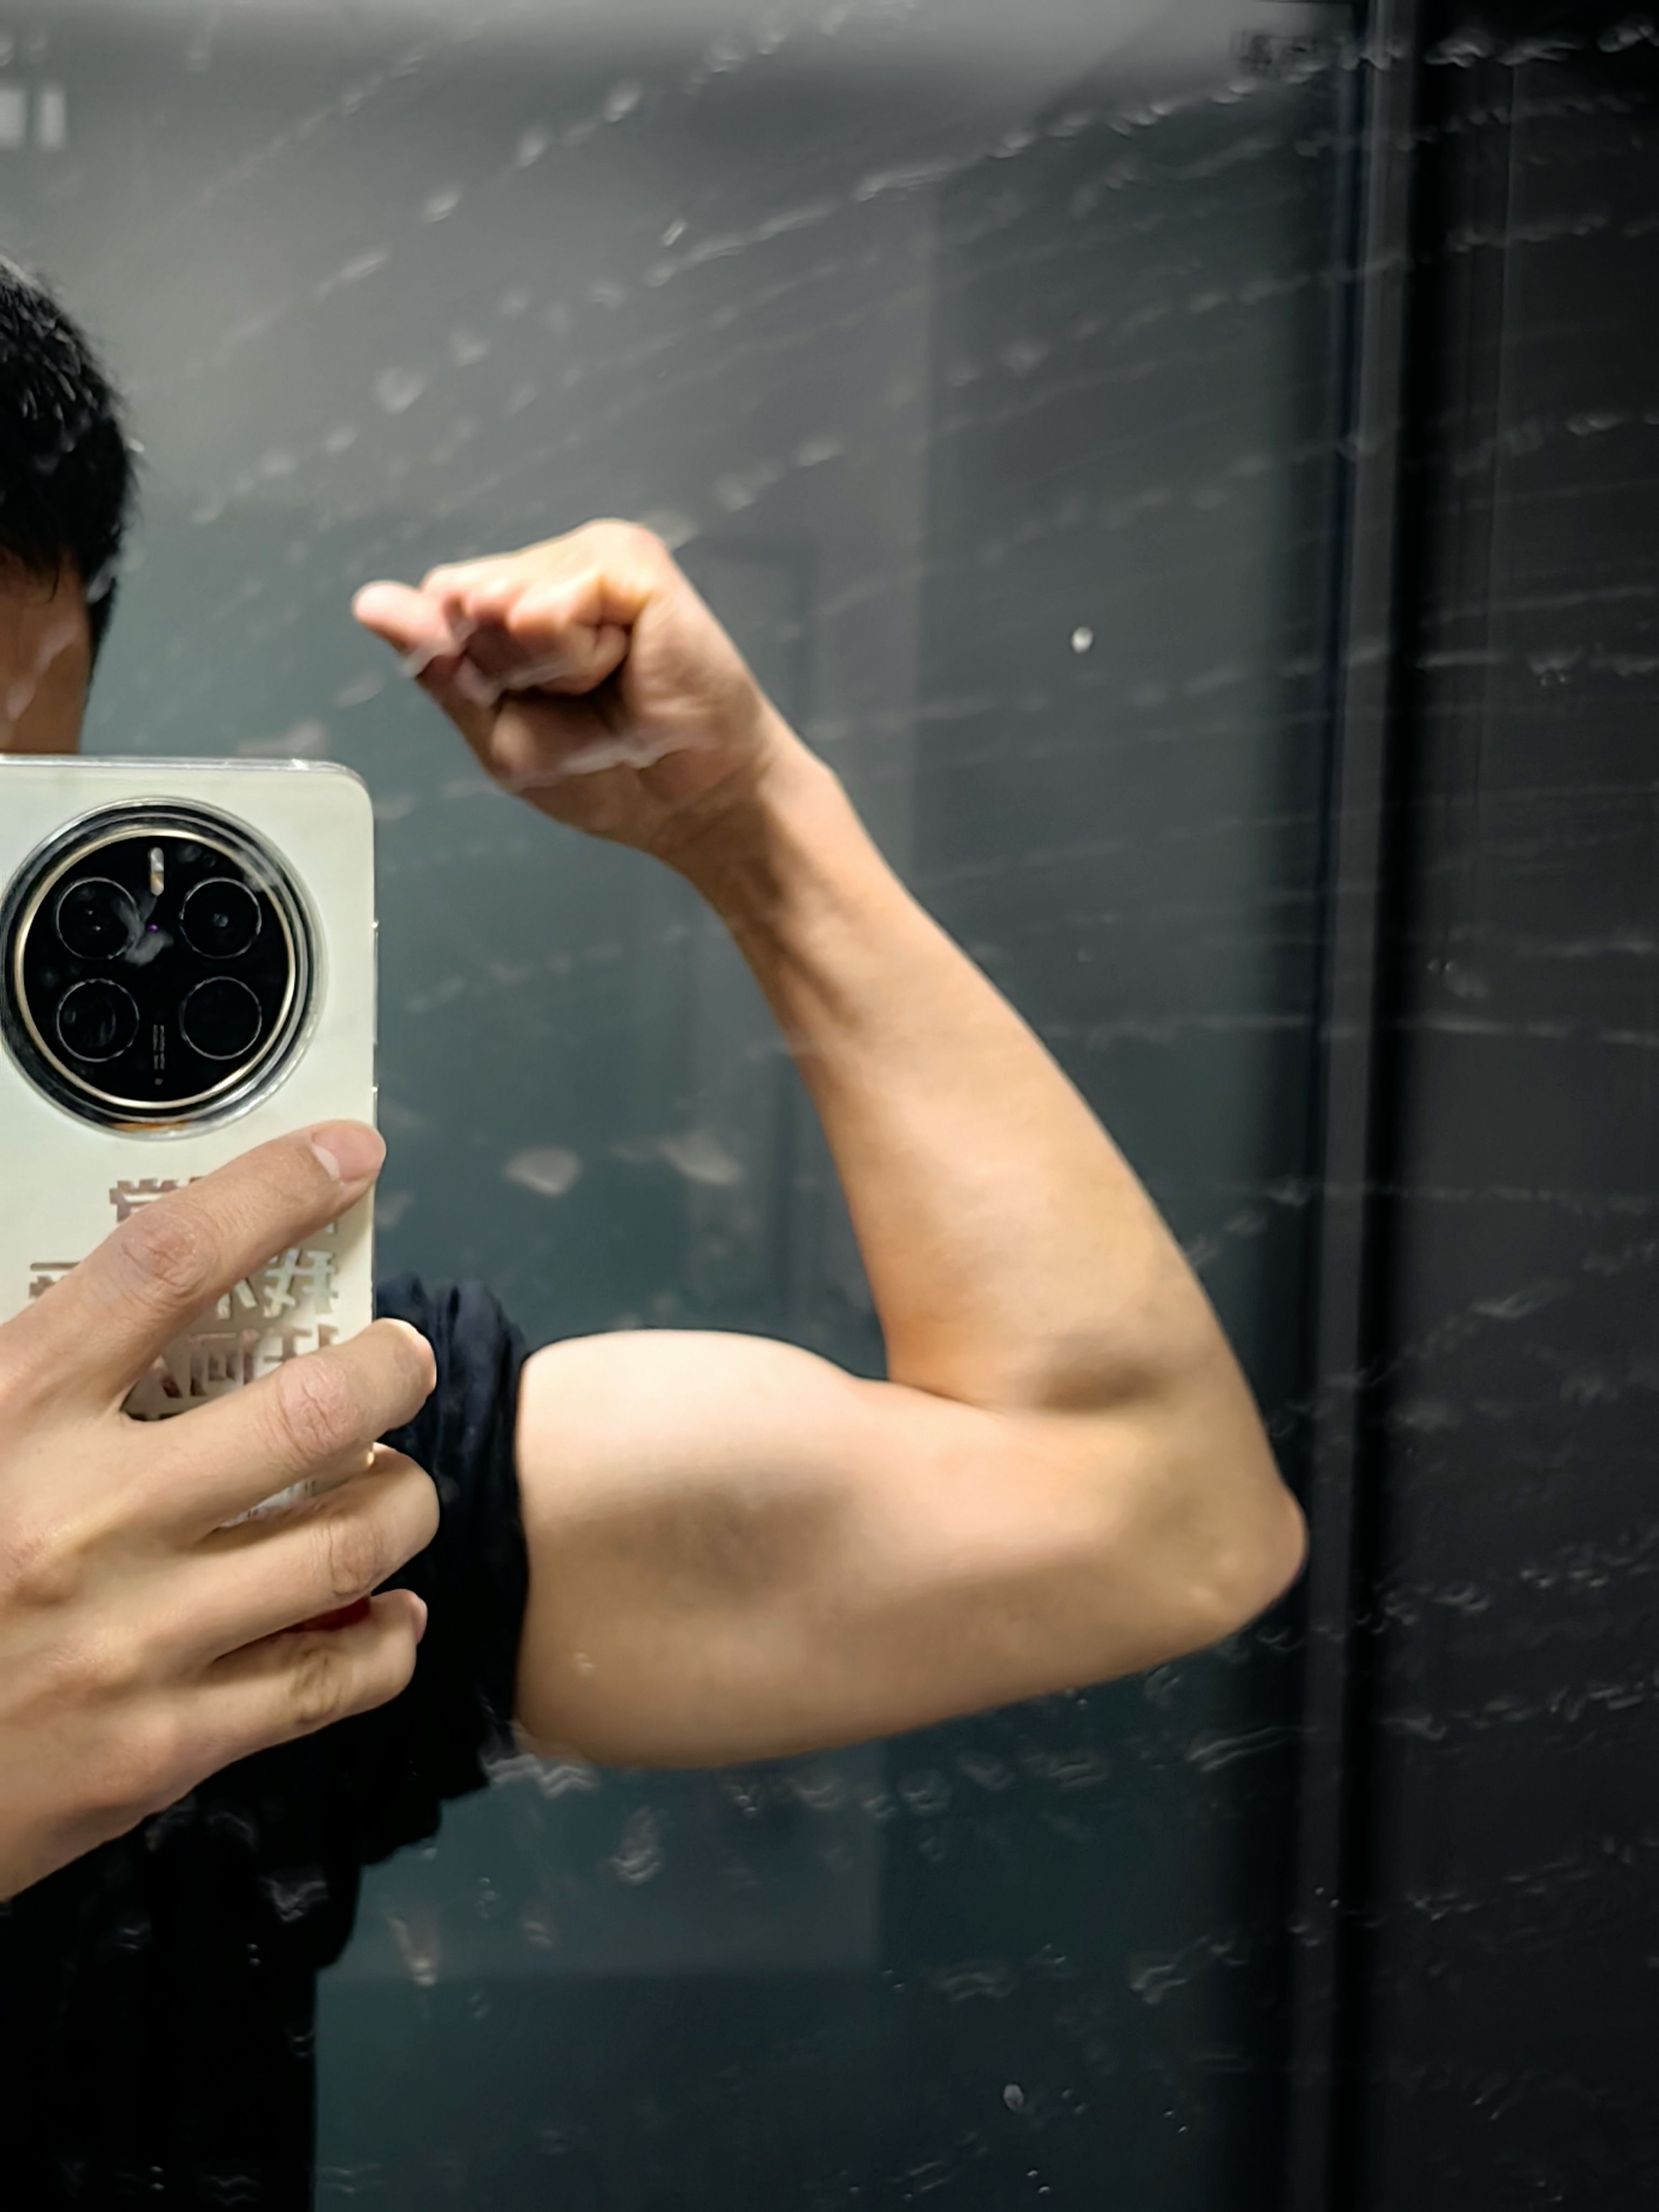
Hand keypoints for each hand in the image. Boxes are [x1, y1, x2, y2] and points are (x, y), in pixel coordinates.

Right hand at [0, 1125, 437, 1898]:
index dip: (276, 1191)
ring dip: (402, 1500)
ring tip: (394, 1484)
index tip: (349, 1157)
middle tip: (400, 1358)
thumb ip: (30, 1364)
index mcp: (6, 1416)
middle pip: (314, 1411)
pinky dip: (384, 1639)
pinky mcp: (161, 1750)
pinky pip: (330, 1683)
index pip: (168, 1262)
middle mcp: (83, 1520)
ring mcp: (132, 1641)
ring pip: (350, 1544)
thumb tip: (141, 1295)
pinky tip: (387, 1614)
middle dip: (393, 1368)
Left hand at [352, 521, 793, 862]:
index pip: (440, 606)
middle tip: (577, 700)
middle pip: (460, 598)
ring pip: (500, 602)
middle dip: (503, 669)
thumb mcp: (499, 732)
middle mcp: (552, 566)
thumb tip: (371, 603)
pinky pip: (548, 605)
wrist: (694, 802)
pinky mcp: (629, 561)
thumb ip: (439, 667)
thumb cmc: (614, 774)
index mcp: (519, 600)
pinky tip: (623, 665)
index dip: (468, 670)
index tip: (534, 708)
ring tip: (606, 683)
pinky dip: (573, 654)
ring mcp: (592, 554)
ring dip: (543, 666)